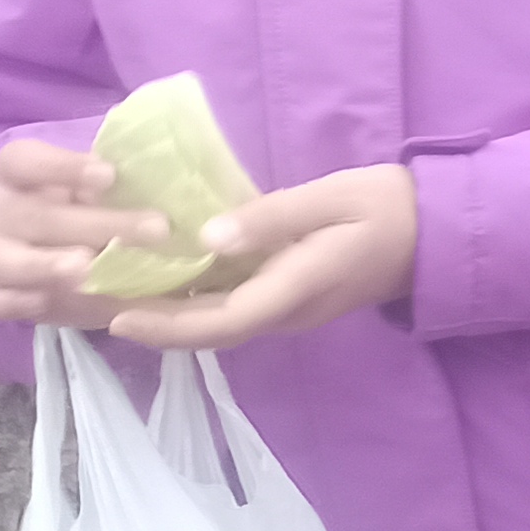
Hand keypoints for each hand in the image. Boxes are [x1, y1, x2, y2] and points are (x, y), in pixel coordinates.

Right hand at [0, 136, 151, 330]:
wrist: (84, 268)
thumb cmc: (100, 214)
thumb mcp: (117, 195)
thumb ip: (133, 188)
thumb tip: (182, 187)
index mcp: (21, 175)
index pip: (22, 160)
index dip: (61, 166)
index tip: (110, 176)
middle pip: (32, 214)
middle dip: (95, 224)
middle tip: (154, 231)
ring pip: (5, 259)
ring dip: (46, 264)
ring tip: (88, 269)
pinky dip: (9, 303)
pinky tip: (44, 301)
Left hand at [103, 164, 420, 351]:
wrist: (435, 233)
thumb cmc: (387, 207)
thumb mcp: (334, 197)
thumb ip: (273, 217)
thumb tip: (207, 236)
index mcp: (299, 287)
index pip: (225, 321)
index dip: (169, 325)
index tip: (118, 314)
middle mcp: (288, 312)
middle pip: (211, 332)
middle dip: (152, 325)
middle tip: (94, 306)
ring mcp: (289, 311)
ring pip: (217, 325)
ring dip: (165, 317)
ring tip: (112, 296)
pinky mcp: (287, 301)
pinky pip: (229, 311)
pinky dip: (189, 303)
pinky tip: (159, 283)